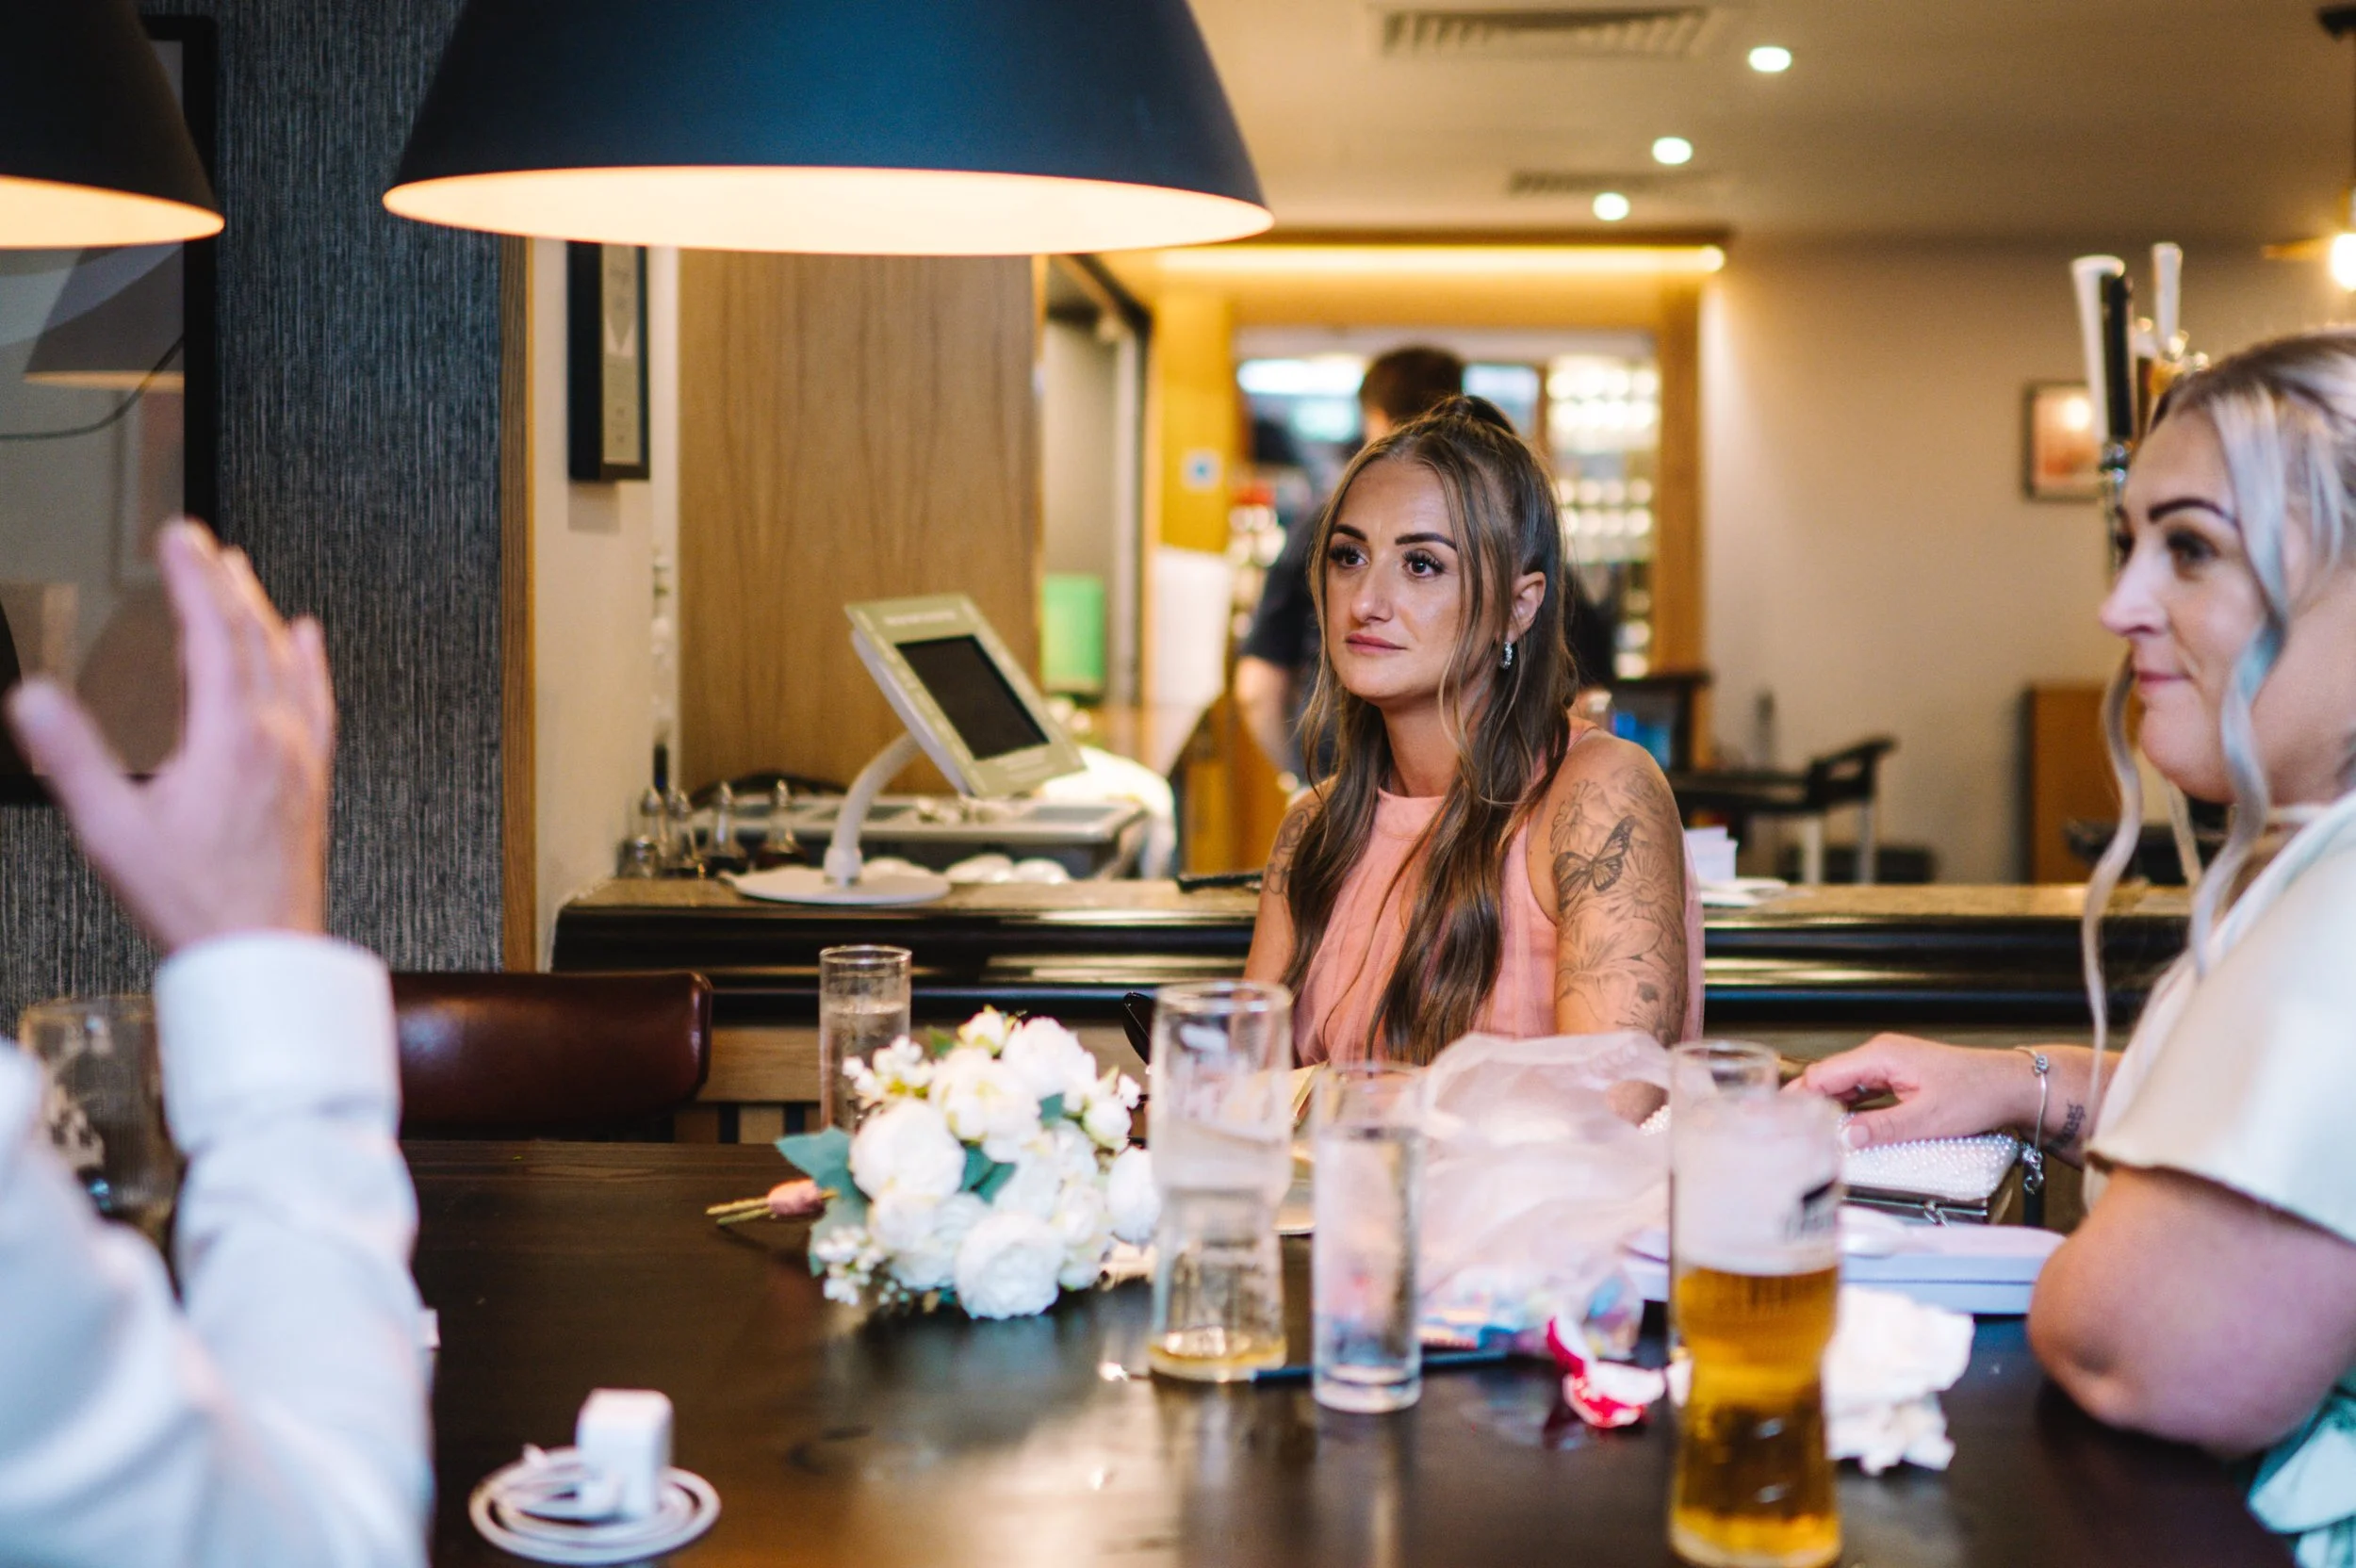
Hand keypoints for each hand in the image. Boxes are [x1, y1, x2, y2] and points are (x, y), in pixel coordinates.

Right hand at [5, 521, 334, 952]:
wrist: (262, 953)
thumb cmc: (192, 900)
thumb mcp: (112, 831)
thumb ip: (70, 759)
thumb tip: (32, 697)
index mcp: (230, 737)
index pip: (212, 633)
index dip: (191, 577)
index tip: (177, 535)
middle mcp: (276, 736)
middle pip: (254, 636)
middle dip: (224, 581)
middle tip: (199, 541)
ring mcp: (301, 756)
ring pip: (288, 663)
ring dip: (262, 613)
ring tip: (242, 574)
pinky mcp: (313, 778)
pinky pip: (317, 700)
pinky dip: (309, 660)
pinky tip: (308, 642)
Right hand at [1786, 1032, 2034, 1148]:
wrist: (2011, 1087)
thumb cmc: (1978, 1093)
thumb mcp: (1927, 1119)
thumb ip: (1882, 1128)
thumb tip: (1844, 1138)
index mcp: (1881, 1055)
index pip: (1823, 1074)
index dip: (1799, 1097)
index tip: (1782, 1119)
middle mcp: (1880, 1054)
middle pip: (1829, 1078)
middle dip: (1810, 1104)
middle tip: (1792, 1132)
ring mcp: (1889, 1064)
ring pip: (1845, 1086)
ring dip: (1830, 1108)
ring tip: (1814, 1134)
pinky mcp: (1898, 1076)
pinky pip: (1863, 1091)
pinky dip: (1850, 1108)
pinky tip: (1846, 1128)